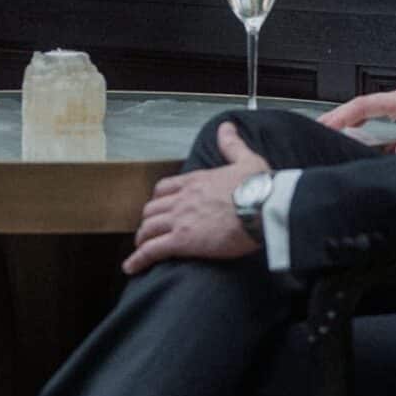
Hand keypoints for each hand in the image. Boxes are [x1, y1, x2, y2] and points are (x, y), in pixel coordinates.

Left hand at [123, 122, 268, 276]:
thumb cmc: (259, 188)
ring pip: (148, 228)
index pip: (165, 188)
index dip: (158, 200)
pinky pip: (152, 250)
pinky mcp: (182, 240)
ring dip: (142, 240)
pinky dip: (138, 259)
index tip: (159, 209)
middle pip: (152, 210)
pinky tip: (132, 267)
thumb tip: (226, 128)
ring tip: (140, 250)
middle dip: (148, 221)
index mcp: (196, 181)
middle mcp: (183, 199)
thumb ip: (232, 145)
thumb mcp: (246, 159)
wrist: (263, 207)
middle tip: (150, 232)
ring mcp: (180, 219)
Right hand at [318, 85, 395, 153]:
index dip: (345, 113)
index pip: (368, 104)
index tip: (329, 124)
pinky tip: (347, 128)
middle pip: (362, 103)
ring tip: (326, 127)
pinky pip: (375, 111)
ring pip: (366, 106)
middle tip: (318, 126)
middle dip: (339, 114)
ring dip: (347, 116)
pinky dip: (358, 119)